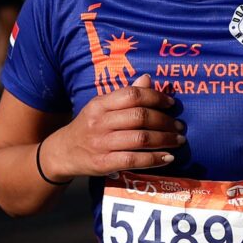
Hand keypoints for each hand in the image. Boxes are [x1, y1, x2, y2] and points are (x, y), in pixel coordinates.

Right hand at [41, 74, 181, 179]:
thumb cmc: (89, 126)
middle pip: (140, 117)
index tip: (171, 103)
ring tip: (178, 140)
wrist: (62, 152)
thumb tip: (148, 78)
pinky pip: (133, 160)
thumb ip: (125, 94)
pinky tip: (167, 157)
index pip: (132, 95)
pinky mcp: (103, 163)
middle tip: (179, 125)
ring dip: (165, 139)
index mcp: (100, 104)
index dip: (155, 97)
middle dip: (165, 121)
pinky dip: (154, 159)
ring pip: (140, 139)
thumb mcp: (102, 106)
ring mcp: (101, 143)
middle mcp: (100, 122)